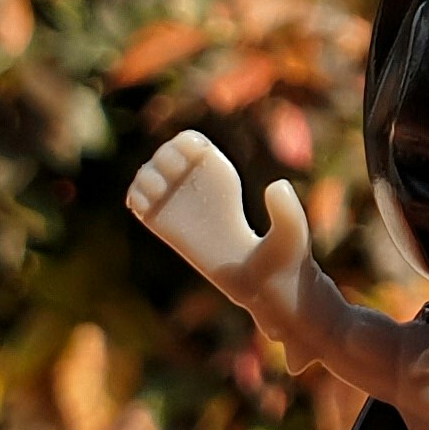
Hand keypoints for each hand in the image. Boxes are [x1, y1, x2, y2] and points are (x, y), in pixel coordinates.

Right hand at [129, 132, 309, 324]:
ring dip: (145, 178)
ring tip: (157, 197)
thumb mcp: (293, 233)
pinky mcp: (167, 229)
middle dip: (162, 159)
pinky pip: (139, 202)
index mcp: (222, 176)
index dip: (183, 144)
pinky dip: (135, 196)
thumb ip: (288, 211)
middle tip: (172, 181)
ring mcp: (181, 208)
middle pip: (166, 153)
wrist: (265, 287)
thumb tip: (276, 186)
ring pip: (148, 175)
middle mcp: (198, 188)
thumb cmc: (284, 258)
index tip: (191, 162)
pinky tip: (145, 207)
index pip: (190, 142)